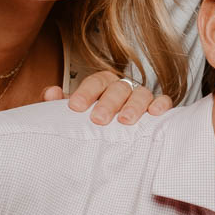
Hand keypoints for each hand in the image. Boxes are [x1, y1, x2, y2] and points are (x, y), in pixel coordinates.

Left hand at [40, 69, 171, 123]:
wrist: (111, 133)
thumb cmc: (91, 121)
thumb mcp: (72, 112)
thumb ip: (58, 103)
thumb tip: (50, 93)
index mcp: (102, 84)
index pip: (95, 81)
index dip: (86, 92)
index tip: (75, 107)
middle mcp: (123, 86)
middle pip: (117, 87)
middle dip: (108, 103)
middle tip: (99, 120)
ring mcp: (141, 95)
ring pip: (141, 93)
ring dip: (133, 106)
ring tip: (126, 121)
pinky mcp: (158, 107)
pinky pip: (163, 101)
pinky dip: (161, 105)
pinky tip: (155, 114)